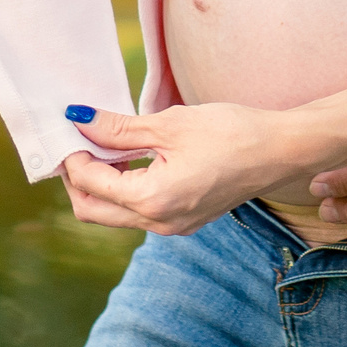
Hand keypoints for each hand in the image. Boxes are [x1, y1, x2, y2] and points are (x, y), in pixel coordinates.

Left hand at [58, 103, 306, 236]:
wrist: (279, 151)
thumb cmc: (230, 133)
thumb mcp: (168, 125)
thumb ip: (118, 128)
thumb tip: (79, 119)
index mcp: (152, 200)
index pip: (89, 182)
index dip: (71, 154)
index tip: (67, 126)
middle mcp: (158, 223)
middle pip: (92, 210)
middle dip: (76, 176)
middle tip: (77, 139)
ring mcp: (171, 226)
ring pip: (113, 213)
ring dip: (99, 181)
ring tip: (102, 142)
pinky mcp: (182, 220)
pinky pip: (137, 211)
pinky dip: (123, 186)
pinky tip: (128, 155)